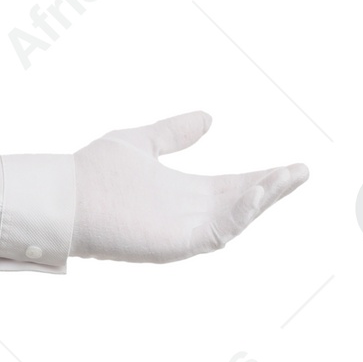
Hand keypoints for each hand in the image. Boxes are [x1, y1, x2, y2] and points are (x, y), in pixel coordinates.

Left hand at [70, 111, 307, 261]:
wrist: (61, 195)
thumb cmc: (93, 172)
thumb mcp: (141, 142)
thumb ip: (174, 133)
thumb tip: (209, 117)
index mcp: (186, 192)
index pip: (236, 186)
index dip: (265, 177)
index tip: (293, 166)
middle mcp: (190, 214)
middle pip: (244, 203)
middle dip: (274, 189)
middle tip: (301, 172)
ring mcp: (185, 231)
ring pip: (236, 219)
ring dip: (262, 200)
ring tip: (285, 178)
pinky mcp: (175, 244)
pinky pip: (217, 234)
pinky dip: (239, 216)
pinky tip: (255, 194)